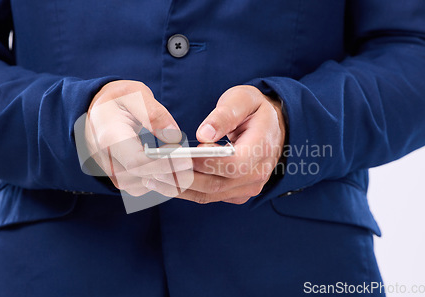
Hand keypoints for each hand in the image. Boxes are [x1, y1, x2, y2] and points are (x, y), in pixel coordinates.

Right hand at [84, 80, 192, 195]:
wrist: (95, 115)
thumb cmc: (117, 101)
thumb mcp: (133, 95)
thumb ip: (153, 114)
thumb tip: (174, 136)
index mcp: (110, 139)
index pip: (137, 161)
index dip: (163, 164)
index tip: (187, 159)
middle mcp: (110, 163)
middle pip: (146, 178)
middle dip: (176, 175)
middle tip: (202, 166)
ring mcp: (116, 175)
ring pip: (150, 187)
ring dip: (175, 180)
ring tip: (198, 168)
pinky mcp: (125, 180)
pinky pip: (150, 188)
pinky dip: (168, 182)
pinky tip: (184, 169)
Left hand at [149, 85, 285, 203]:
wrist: (272, 126)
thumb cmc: (255, 109)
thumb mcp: (243, 99)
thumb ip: (225, 115)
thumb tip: (203, 135)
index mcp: (261, 149)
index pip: (232, 164)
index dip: (204, 162)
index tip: (177, 154)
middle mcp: (257, 175)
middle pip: (215, 184)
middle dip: (183, 177)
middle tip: (154, 168)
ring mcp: (247, 188)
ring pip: (208, 195)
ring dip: (179, 188)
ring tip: (151, 178)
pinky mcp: (236, 193)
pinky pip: (208, 197)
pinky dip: (186, 191)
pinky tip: (166, 182)